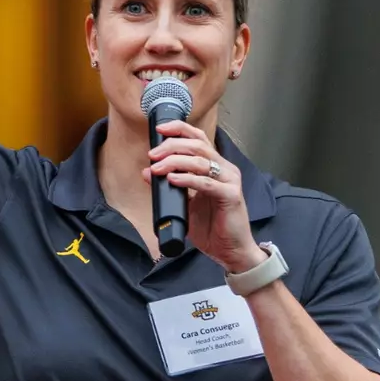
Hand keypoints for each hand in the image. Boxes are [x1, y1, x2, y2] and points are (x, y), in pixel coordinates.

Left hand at [144, 120, 265, 271]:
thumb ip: (171, 187)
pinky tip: (172, 180)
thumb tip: (148, 173)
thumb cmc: (213, 228)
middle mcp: (225, 169)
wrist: (231, 252)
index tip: (159, 129)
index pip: (199, 139)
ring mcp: (230, 181)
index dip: (179, 129)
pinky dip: (187, 179)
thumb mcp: (186, 204)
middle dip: (171, 146)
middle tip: (152, 155)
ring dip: (174, 162)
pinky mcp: (231, 196)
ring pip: (201, 161)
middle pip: (198, 146)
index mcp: (216, 167)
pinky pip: (206, 183)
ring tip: (156, 168)